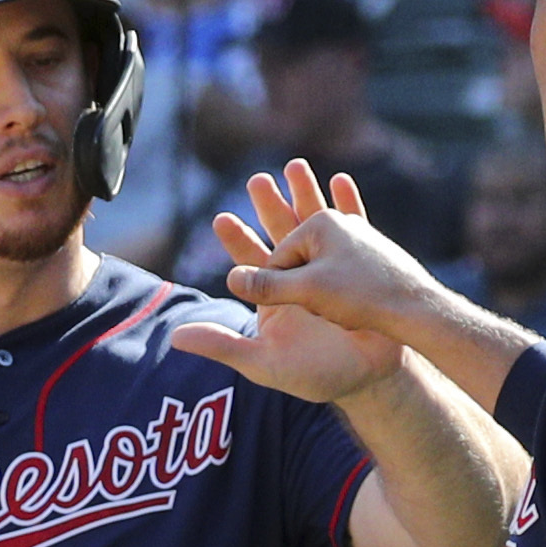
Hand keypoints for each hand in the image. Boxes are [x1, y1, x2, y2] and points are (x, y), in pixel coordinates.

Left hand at [172, 161, 412, 403]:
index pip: (249, 263)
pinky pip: (355, 230)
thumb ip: (221, 346)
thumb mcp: (262, 364)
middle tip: (256, 180)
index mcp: (274, 299)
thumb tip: (175, 336)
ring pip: (315, 227)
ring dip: (306, 197)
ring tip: (297, 167)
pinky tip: (341, 181)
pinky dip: (349, 206)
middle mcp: (298, 282)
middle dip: (269, 208)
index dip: (236, 240)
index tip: (220, 217)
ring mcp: (330, 273)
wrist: (371, 379)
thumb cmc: (317, 376)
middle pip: (280, 236)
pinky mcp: (359, 270)